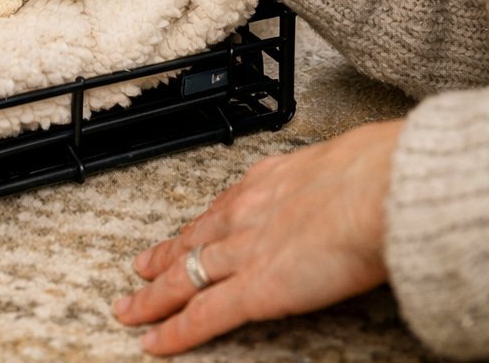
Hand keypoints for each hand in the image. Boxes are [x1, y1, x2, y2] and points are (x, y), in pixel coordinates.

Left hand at [113, 119, 402, 353]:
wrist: (379, 190)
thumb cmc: (377, 176)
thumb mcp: (346, 166)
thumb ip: (333, 185)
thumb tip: (350, 189)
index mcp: (268, 182)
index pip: (221, 208)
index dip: (197, 226)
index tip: (184, 234)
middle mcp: (246, 213)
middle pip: (192, 241)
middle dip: (162, 258)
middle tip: (139, 270)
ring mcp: (245, 252)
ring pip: (185, 277)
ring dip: (154, 297)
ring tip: (131, 309)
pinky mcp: (254, 290)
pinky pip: (204, 315)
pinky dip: (176, 333)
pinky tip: (155, 343)